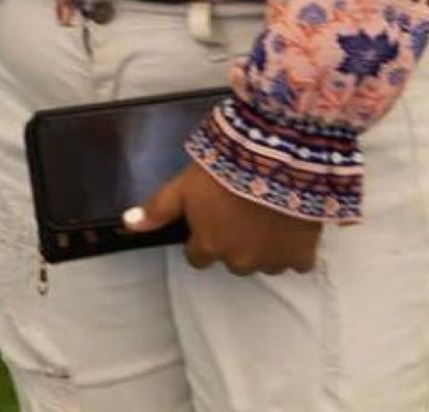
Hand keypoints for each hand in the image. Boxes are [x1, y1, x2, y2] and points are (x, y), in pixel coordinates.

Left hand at [126, 159, 320, 275]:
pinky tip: (289, 223)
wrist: (272, 165)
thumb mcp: (182, 187)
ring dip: (262, 244)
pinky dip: (293, 247)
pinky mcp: (301, 258)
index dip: (201, 237)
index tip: (208, 219)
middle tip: (238, 212)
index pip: (198, 256)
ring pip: (263, 261)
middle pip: (231, 258)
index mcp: (209, 246)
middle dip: (232, 241)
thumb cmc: (220, 173)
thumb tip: (128, 224)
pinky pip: (295, 261)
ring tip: (264, 213)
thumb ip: (157, 209)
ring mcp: (271, 263)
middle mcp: (238, 262)